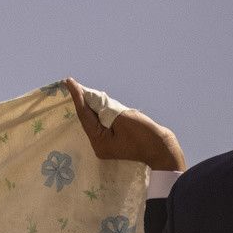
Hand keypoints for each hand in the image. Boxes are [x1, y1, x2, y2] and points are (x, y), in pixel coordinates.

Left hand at [64, 79, 183, 173]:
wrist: (162, 150)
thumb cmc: (144, 136)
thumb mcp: (123, 119)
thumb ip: (106, 109)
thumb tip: (95, 101)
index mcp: (99, 141)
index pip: (84, 115)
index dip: (77, 96)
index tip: (69, 81)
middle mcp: (99, 144)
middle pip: (87, 118)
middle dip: (81, 100)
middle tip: (73, 83)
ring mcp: (107, 143)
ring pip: (95, 119)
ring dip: (91, 104)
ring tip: (82, 89)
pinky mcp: (115, 139)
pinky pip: (103, 122)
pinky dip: (100, 111)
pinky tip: (98, 101)